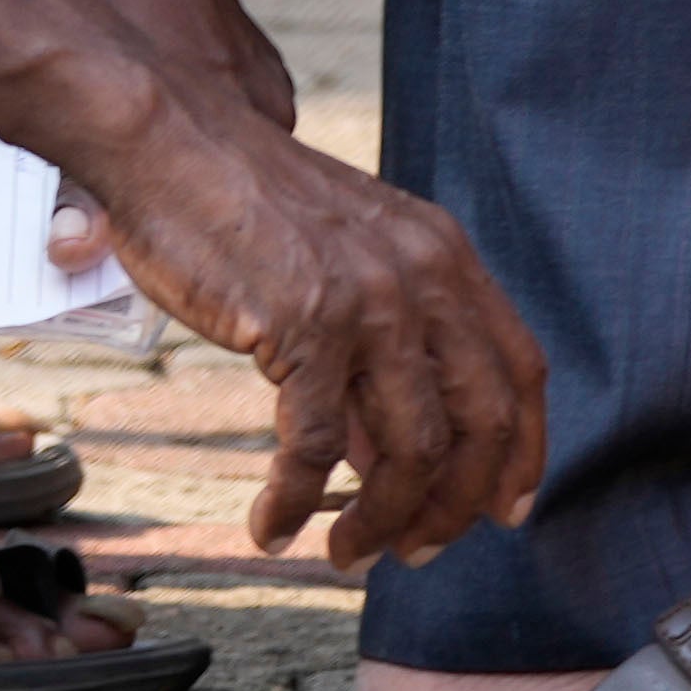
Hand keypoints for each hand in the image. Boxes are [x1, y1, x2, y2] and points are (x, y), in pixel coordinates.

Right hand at [90, 117, 546, 573]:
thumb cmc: (240, 197)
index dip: (521, 450)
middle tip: (421, 550)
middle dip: (456, 506)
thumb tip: (385, 452)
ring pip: (410, 452)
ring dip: (382, 521)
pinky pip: (317, 449)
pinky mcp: (303, 328)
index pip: (519, 369)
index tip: (506, 507)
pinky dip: (295, 502)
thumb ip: (383, 340)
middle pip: (480, 424)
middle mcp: (422, 278)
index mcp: (443, 253)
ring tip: (347, 552)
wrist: (168, 138)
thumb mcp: (344, 254)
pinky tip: (271, 525)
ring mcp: (367, 303)